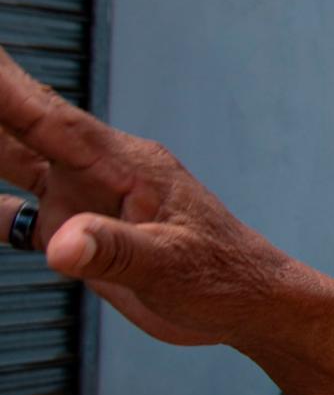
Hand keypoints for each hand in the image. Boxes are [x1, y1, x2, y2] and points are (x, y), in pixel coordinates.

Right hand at [0, 46, 296, 346]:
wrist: (249, 304)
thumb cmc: (225, 277)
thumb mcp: (170, 266)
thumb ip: (113, 251)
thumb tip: (58, 246)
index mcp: (126, 165)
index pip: (49, 119)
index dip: (4, 90)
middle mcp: (98, 172)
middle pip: (20, 128)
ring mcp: (85, 199)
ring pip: (13, 161)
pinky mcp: (80, 230)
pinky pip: (17, 212)